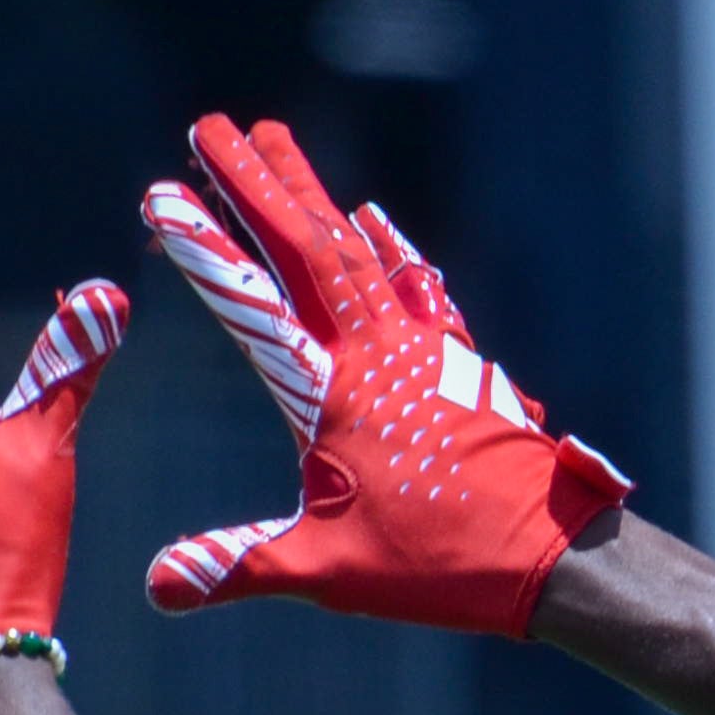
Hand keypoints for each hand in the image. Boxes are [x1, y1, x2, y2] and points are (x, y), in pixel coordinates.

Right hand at [140, 113, 629, 634]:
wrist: (554, 557)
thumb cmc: (442, 564)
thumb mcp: (328, 571)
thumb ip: (239, 566)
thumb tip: (160, 588)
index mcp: (338, 392)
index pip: (255, 305)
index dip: (205, 249)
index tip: (161, 195)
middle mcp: (383, 352)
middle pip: (309, 245)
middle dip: (255, 183)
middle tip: (211, 126)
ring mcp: (427, 349)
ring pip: (359, 250)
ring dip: (311, 195)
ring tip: (274, 142)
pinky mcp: (459, 363)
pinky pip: (418, 285)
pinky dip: (389, 246)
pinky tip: (373, 218)